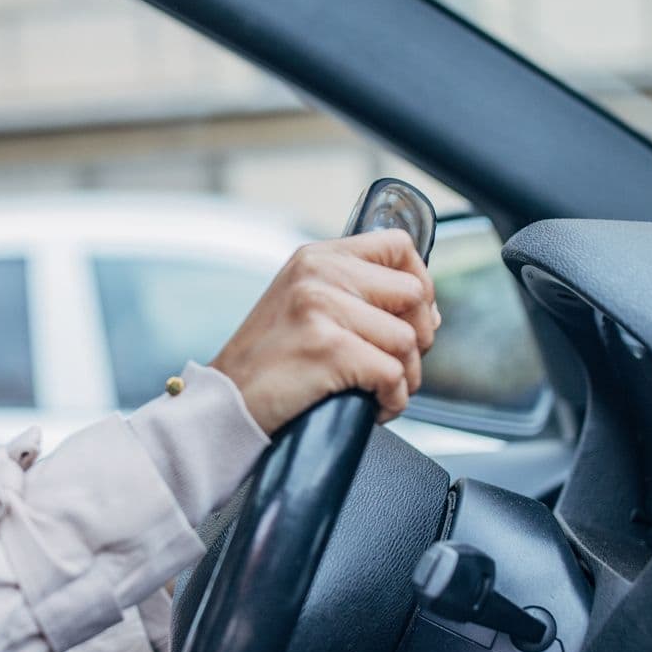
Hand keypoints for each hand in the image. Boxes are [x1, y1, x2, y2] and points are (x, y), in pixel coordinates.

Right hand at [210, 230, 439, 434]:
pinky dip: (393, 400)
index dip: (420, 283)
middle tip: (395, 363)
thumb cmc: (267, 363)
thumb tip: (426, 307)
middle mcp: (319, 274)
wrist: (224, 403)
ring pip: (408, 340)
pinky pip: (393, 374)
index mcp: (316, 257)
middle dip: (419, 337)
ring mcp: (322, 308)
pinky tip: (373, 406)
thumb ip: (354, 293)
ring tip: (379, 391)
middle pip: (414, 294)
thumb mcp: (303, 305)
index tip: (412, 316)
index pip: (398, 246)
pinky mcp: (329, 348)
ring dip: (406, 377)